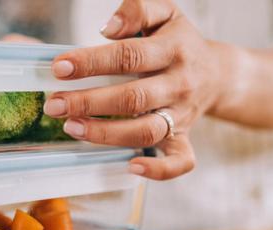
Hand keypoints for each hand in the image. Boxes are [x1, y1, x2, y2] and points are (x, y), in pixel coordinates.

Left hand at [43, 0, 227, 179]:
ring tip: (72, 128)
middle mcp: (178, 84)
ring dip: (107, 134)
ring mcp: (182, 115)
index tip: (60, 68)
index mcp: (172, 50)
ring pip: (146, 131)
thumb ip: (137, 9)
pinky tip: (129, 166)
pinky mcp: (184, 138)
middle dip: (89, 102)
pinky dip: (158, 170)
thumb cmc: (178, 42)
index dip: (92, 62)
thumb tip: (108, 28)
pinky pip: (180, 162)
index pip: (128, 56)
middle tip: (55, 105)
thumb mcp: (165, 13)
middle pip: (133, 98)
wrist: (217, 73)